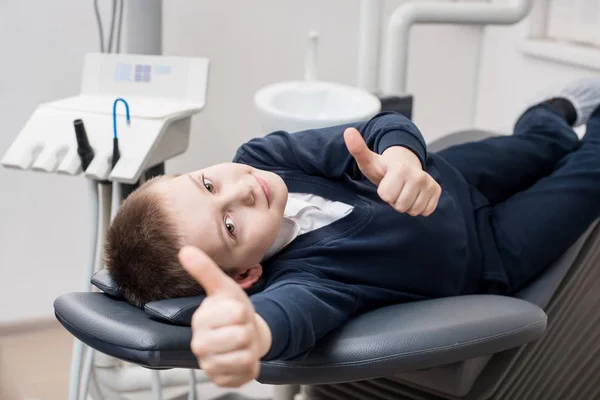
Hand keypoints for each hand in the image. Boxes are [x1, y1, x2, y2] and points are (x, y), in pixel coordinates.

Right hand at [179, 246, 271, 387]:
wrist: (246, 335)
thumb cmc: (233, 311)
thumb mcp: (224, 288)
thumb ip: (205, 270)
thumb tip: (185, 249)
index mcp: (200, 321)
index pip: (236, 313)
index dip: (242, 311)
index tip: (234, 312)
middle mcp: (200, 345)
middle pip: (241, 335)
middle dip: (247, 329)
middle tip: (239, 328)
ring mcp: (210, 365)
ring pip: (245, 355)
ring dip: (250, 347)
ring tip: (241, 342)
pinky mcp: (222, 380)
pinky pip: (246, 371)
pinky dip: (251, 364)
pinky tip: (241, 357)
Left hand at [344, 127, 440, 215]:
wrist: (403, 166)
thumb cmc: (383, 168)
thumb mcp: (368, 160)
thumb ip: (358, 148)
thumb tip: (348, 131)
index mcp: (400, 168)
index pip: (387, 196)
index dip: (383, 193)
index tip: (385, 184)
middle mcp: (418, 175)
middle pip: (401, 206)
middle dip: (395, 201)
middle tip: (395, 189)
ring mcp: (429, 183)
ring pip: (413, 210)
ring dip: (406, 205)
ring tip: (403, 192)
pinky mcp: (437, 190)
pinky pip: (425, 211)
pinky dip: (418, 207)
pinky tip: (414, 196)